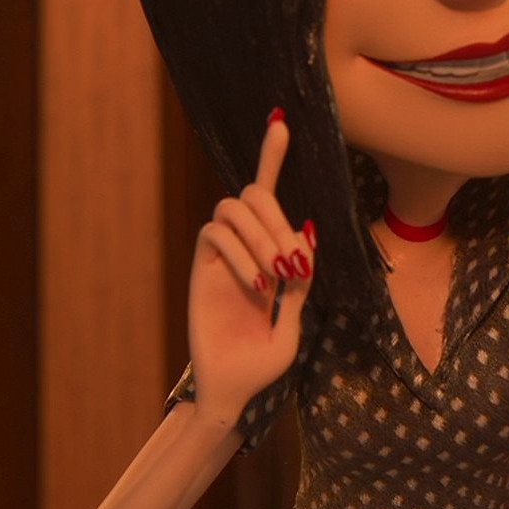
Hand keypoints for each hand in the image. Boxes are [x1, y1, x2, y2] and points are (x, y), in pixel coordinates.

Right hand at [187, 110, 315, 421]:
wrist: (233, 388)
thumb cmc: (263, 361)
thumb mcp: (294, 321)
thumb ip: (300, 280)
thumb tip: (308, 231)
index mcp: (270, 251)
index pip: (268, 194)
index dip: (270, 155)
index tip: (280, 119)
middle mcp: (243, 245)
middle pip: (253, 193)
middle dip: (277, 216)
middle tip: (292, 263)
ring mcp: (219, 254)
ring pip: (232, 207)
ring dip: (261, 234)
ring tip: (275, 276)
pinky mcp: (200, 268)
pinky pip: (214, 234)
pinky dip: (239, 253)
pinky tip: (256, 286)